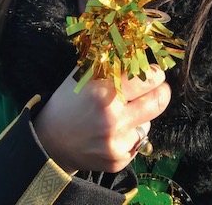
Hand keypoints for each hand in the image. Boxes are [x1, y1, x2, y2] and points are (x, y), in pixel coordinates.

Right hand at [33, 64, 170, 173]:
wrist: (50, 143)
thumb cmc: (67, 103)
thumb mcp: (82, 77)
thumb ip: (108, 64)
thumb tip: (135, 51)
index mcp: (103, 94)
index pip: (147, 78)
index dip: (154, 73)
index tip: (153, 71)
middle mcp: (113, 119)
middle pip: (159, 101)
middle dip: (161, 91)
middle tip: (157, 87)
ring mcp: (117, 143)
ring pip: (148, 123)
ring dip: (140, 117)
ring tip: (119, 115)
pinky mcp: (119, 160)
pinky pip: (137, 142)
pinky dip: (129, 135)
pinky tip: (111, 133)